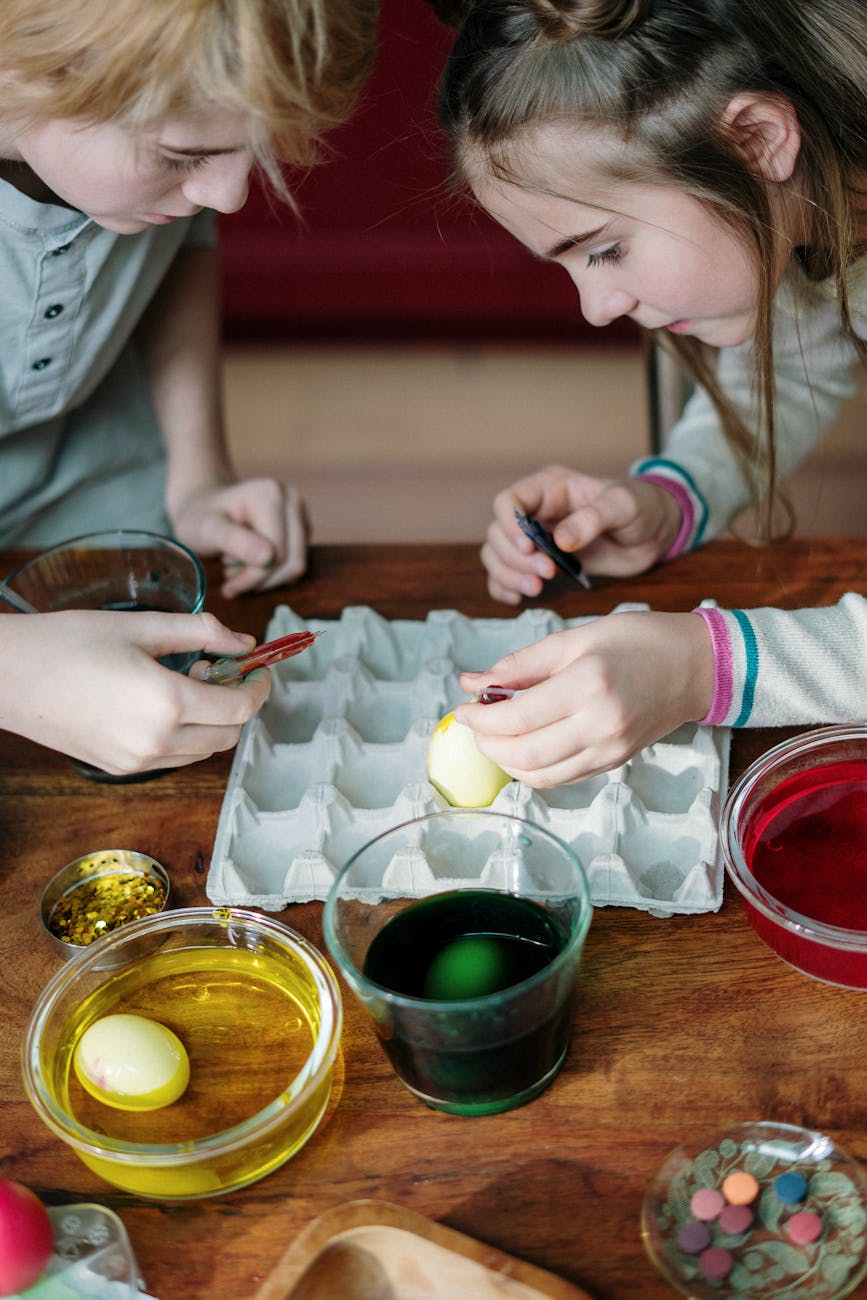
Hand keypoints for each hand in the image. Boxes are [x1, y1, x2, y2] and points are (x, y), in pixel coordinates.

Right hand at [0, 610, 270, 774]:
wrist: (8, 677)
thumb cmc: (68, 643)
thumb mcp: (142, 626)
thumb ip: (201, 632)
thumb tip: (243, 642)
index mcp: (168, 703)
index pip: (240, 708)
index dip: (258, 688)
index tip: (258, 669)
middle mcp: (158, 741)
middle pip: (229, 736)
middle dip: (238, 705)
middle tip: (221, 670)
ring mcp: (138, 761)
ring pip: (203, 751)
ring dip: (213, 722)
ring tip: (188, 681)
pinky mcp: (120, 768)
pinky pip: (173, 757)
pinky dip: (186, 735)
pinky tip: (165, 703)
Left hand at [171, 479, 308, 597]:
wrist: (202, 505)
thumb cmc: (200, 517)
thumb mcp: (206, 529)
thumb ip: (234, 541)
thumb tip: (268, 558)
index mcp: (270, 494)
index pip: (276, 554)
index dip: (253, 577)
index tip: (228, 588)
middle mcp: (290, 498)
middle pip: (292, 560)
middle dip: (261, 578)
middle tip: (231, 579)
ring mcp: (299, 511)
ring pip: (296, 564)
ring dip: (266, 577)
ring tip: (237, 568)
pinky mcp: (302, 525)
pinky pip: (295, 560)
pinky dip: (273, 571)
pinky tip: (249, 562)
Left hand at [454, 611, 713, 784]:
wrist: (695, 665)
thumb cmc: (637, 640)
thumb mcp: (575, 638)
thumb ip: (520, 664)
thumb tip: (471, 681)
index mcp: (587, 684)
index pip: (516, 718)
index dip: (479, 718)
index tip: (463, 708)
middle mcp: (600, 724)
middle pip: (523, 754)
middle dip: (487, 743)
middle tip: (474, 723)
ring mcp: (610, 749)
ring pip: (540, 776)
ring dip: (506, 761)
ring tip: (495, 736)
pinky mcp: (615, 762)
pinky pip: (562, 777)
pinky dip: (533, 768)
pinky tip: (523, 746)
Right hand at [482, 464, 682, 603]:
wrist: (655, 533)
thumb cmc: (640, 507)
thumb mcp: (623, 505)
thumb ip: (592, 518)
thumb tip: (560, 540)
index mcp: (549, 489)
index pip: (507, 501)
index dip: (510, 526)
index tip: (531, 548)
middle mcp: (535, 512)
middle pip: (498, 534)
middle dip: (516, 558)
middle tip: (548, 574)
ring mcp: (535, 539)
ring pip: (497, 556)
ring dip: (508, 575)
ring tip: (536, 589)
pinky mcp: (540, 564)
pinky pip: (505, 575)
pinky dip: (504, 588)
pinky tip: (517, 599)